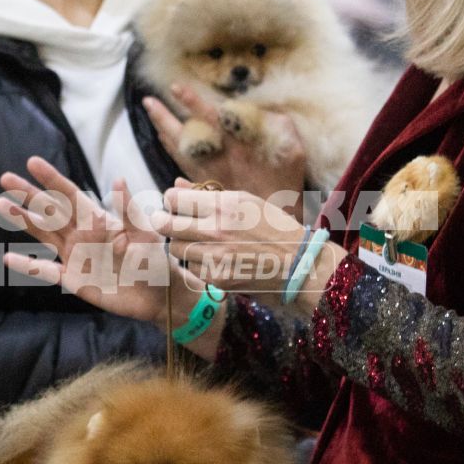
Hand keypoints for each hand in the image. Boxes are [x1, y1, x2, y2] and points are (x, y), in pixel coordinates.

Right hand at [0, 157, 177, 325]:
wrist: (157, 295)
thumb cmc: (155, 260)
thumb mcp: (145, 233)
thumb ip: (129, 209)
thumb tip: (118, 180)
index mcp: (97, 218)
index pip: (69, 194)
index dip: (51, 179)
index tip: (32, 162)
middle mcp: (81, 234)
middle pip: (49, 210)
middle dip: (28, 194)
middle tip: (5, 178)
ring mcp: (75, 256)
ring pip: (42, 234)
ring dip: (22, 221)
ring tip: (0, 205)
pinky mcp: (73, 279)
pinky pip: (45, 271)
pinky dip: (27, 265)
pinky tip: (7, 259)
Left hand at [144, 87, 307, 207]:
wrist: (278, 233)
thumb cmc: (286, 189)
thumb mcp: (293, 155)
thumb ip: (282, 128)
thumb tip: (267, 112)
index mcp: (238, 149)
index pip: (210, 120)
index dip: (192, 102)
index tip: (175, 86)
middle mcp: (218, 163)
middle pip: (183, 136)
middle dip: (164, 117)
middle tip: (148, 101)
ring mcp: (208, 176)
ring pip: (177, 152)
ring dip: (163, 131)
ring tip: (152, 113)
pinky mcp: (204, 188)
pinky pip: (180, 167)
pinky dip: (171, 155)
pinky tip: (165, 143)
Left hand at [151, 181, 308, 298]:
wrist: (299, 265)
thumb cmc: (274, 229)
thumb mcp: (246, 202)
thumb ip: (208, 194)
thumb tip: (176, 185)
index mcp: (224, 203)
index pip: (173, 198)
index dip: (170, 201)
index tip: (175, 206)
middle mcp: (216, 228)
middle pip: (164, 224)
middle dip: (164, 222)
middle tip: (169, 223)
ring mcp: (215, 255)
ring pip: (174, 248)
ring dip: (181, 244)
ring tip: (198, 243)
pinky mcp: (217, 278)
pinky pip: (191, 268)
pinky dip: (197, 264)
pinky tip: (215, 260)